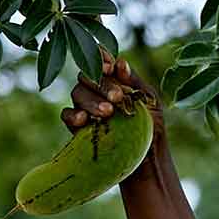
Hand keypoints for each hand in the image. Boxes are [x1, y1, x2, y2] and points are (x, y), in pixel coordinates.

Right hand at [62, 53, 165, 174]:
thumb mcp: (149, 101)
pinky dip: (72, 115)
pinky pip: (66, 115)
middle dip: (101, 85)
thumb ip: (134, 81)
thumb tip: (120, 62)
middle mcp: (97, 90)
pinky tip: (84, 120)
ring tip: (108, 113)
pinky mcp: (76, 127)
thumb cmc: (151, 127)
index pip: (102, 62)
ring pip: (78, 93)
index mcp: (114, 79)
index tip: (110, 68)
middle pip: (87, 76)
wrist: (146, 159)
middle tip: (117, 98)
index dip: (101, 59)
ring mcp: (85, 107)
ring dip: (91, 100)